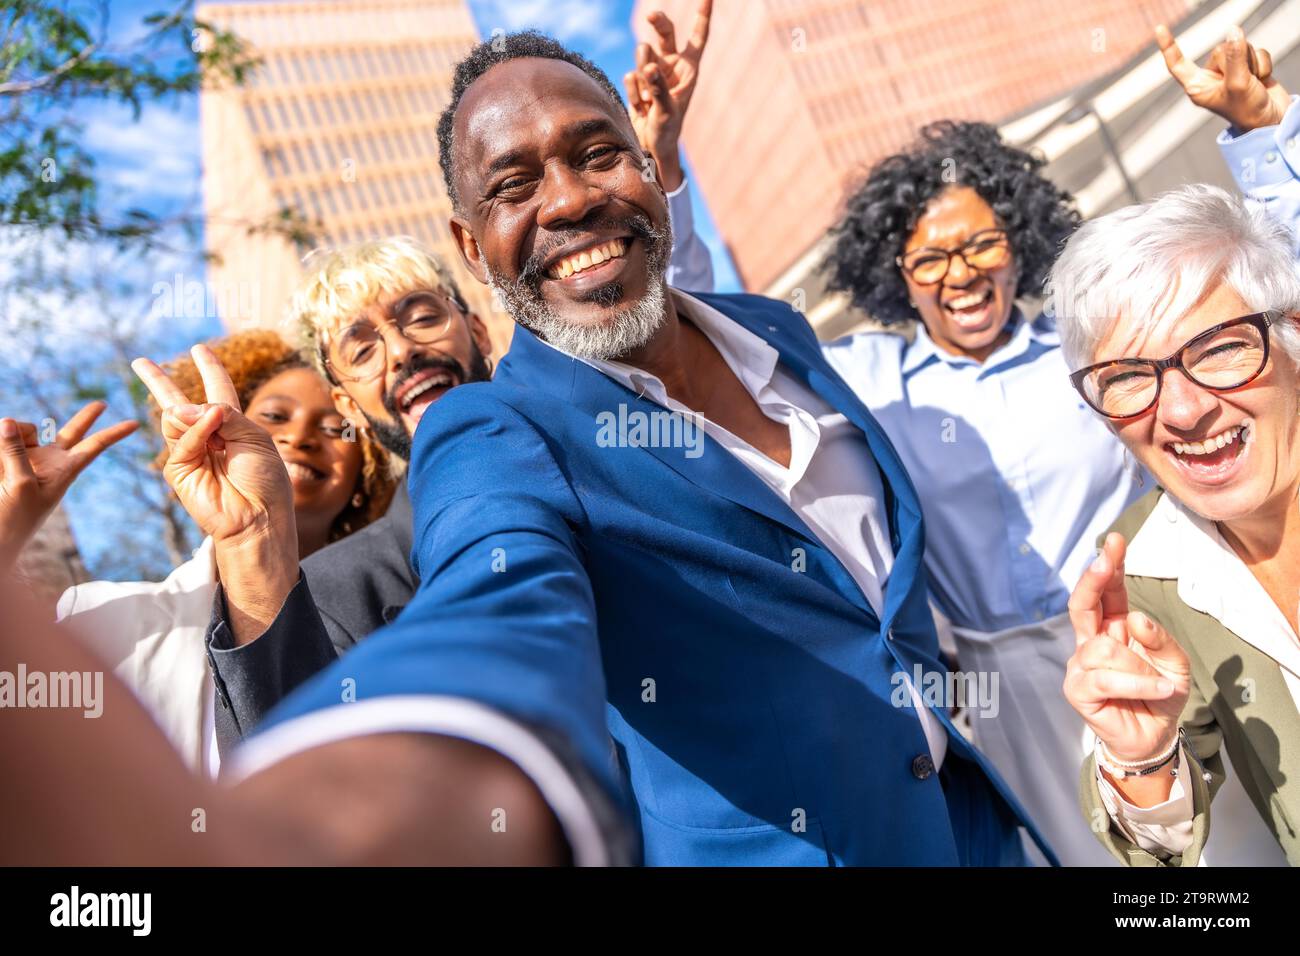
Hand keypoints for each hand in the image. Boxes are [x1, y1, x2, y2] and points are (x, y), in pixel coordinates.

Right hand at [0, 402, 137, 570]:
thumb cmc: (14, 518)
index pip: (94, 447)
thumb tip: (9, 421)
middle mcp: (50, 461)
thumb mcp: (19, 484)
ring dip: (10, 440)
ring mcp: (28, 457)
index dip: (113, 434)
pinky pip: (2, 439)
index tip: (135, 424)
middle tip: (103, 404)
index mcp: (64, 470)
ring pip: (23, 431)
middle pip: (72, 433)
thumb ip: (16, 452)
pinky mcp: (4, 457)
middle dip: (86, 418)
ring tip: (2, 471)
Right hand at [133, 345, 298, 643]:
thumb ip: (222, 415)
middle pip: (180, 402)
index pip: (219, 390)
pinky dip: (197, 433)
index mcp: (234, 425)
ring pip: (177, 418)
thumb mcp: (253, 437)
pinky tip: (211, 433)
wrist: (259, 516)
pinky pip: (183, 439)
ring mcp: (192, 452)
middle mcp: (210, 436)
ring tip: (214, 420)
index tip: (200, 349)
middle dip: (160, 382)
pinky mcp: (179, 469)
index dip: (210, 369)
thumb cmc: (265, 479)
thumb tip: (180, 408)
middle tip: (141, 362)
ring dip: (194, 413)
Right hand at [623, 0, 711, 190]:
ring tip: (648, 98)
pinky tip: (642, 107)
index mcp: (689, 68)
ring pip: (642, 54)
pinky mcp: (638, 80)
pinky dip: (635, 94)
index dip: (703, 15)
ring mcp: (653, 71)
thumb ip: (659, 88)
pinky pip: (631, 77)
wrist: (652, 145)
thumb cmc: (668, 129)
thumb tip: (648, 68)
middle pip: (665, 32)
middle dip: (658, 21)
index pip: (698, 37)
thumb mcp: (667, 111)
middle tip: (651, 17)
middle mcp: (672, 65)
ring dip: (642, 74)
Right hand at [1064, 532, 1191, 765]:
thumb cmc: (1161, 695)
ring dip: (1140, 666)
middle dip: (1093, 580)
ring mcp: (1080, 665)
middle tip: (1103, 560)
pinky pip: (1105, 676)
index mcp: (1113, 628)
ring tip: (1160, 684)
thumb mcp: (1176, 664)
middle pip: (1082, 604)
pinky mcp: (1078, 690)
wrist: (1154, 738)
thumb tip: (1133, 619)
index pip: (1107, 592)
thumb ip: (1160, 640)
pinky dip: (1137, 683)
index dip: (1109, 566)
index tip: (1114, 540)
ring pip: (1105, 649)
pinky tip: (1159, 690)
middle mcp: (1091, 642)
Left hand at [1158, 23, 1290, 132]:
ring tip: (1253, 82)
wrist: (1271, 120)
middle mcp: (1210, 77)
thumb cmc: (1247, 110)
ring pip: (1240, 48)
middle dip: (1237, 61)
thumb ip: (1235, 57)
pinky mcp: (1248, 66)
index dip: (1169, 47)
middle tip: (1242, 82)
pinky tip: (1262, 79)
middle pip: (1220, 49)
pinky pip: (1257, 51)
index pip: (1178, 64)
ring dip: (1252, 63)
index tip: (1160, 28)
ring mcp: (1230, 71)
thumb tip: (1234, 32)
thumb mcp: (1237, 84)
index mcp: (1197, 86)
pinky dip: (1263, 65)